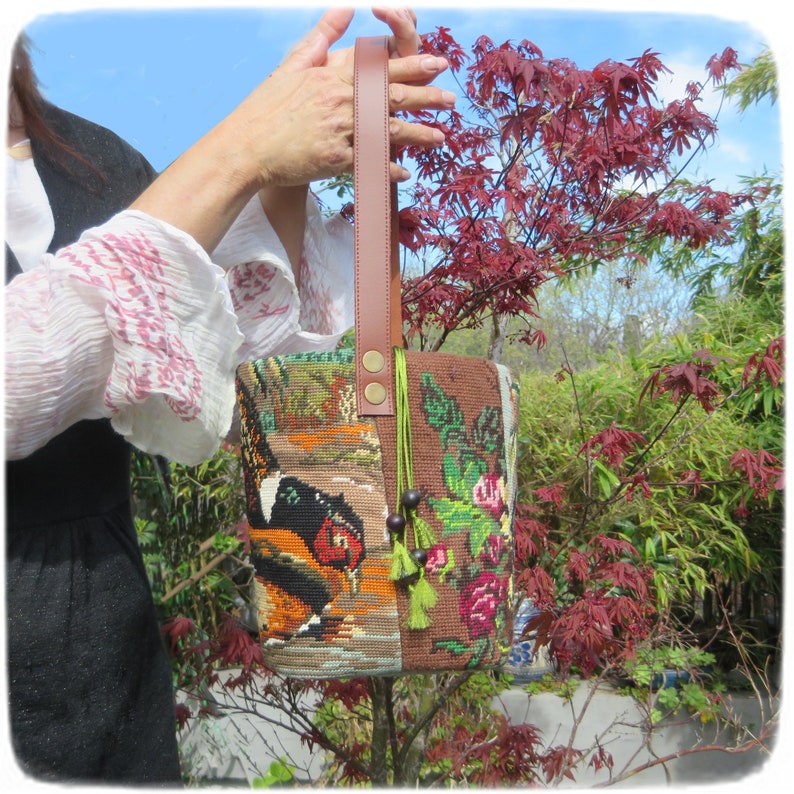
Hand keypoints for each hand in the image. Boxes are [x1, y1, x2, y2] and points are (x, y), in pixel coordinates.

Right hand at [258, 7, 452, 182]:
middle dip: (427, 97)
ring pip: (389, 130)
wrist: (248, 145)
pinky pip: (372, 163)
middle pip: (393, 97)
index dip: (414, 65)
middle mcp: (342, 100)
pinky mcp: (336, 159)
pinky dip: (390, 168)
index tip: (438, 63)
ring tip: (440, 138)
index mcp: (335, 75)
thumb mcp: (295, 62)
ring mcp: (340, 130)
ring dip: (418, 134)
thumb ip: (324, 34)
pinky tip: (406, 173)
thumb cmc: (268, 105)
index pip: (383, 67)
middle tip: (451, 100)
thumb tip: (345, 6)